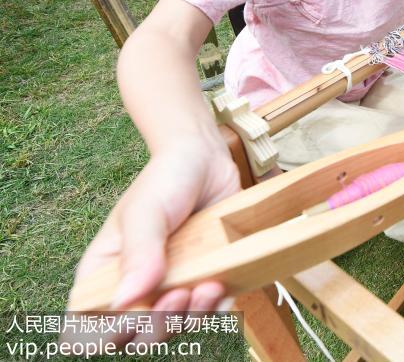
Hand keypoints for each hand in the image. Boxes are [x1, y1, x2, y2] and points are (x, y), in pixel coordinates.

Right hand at [66, 147, 239, 343]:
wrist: (208, 159)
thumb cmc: (166, 180)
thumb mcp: (145, 212)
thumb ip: (138, 253)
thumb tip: (123, 302)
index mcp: (104, 274)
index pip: (89, 325)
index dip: (107, 335)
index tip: (134, 318)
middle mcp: (136, 286)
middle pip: (138, 336)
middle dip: (160, 327)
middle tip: (179, 296)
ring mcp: (172, 286)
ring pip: (176, 329)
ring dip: (192, 319)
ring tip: (207, 286)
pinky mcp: (205, 280)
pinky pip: (210, 314)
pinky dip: (217, 309)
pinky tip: (222, 286)